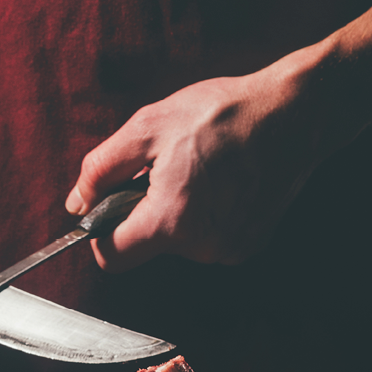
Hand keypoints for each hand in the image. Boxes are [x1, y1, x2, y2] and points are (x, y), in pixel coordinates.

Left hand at [65, 49, 334, 270]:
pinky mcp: (249, 244)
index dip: (99, 231)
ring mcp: (229, 249)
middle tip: (166, 167)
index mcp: (171, 221)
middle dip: (143, 210)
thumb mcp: (147, 128)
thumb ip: (101, 170)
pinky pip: (206, 237)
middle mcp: (202, 246)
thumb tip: (78, 203)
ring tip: (198, 169)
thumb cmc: (223, 115)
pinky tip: (220, 180)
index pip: (111, 257)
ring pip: (177, 241)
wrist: (293, 114)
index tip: (109, 203)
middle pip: (145, 245)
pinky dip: (204, 214)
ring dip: (175, 210)